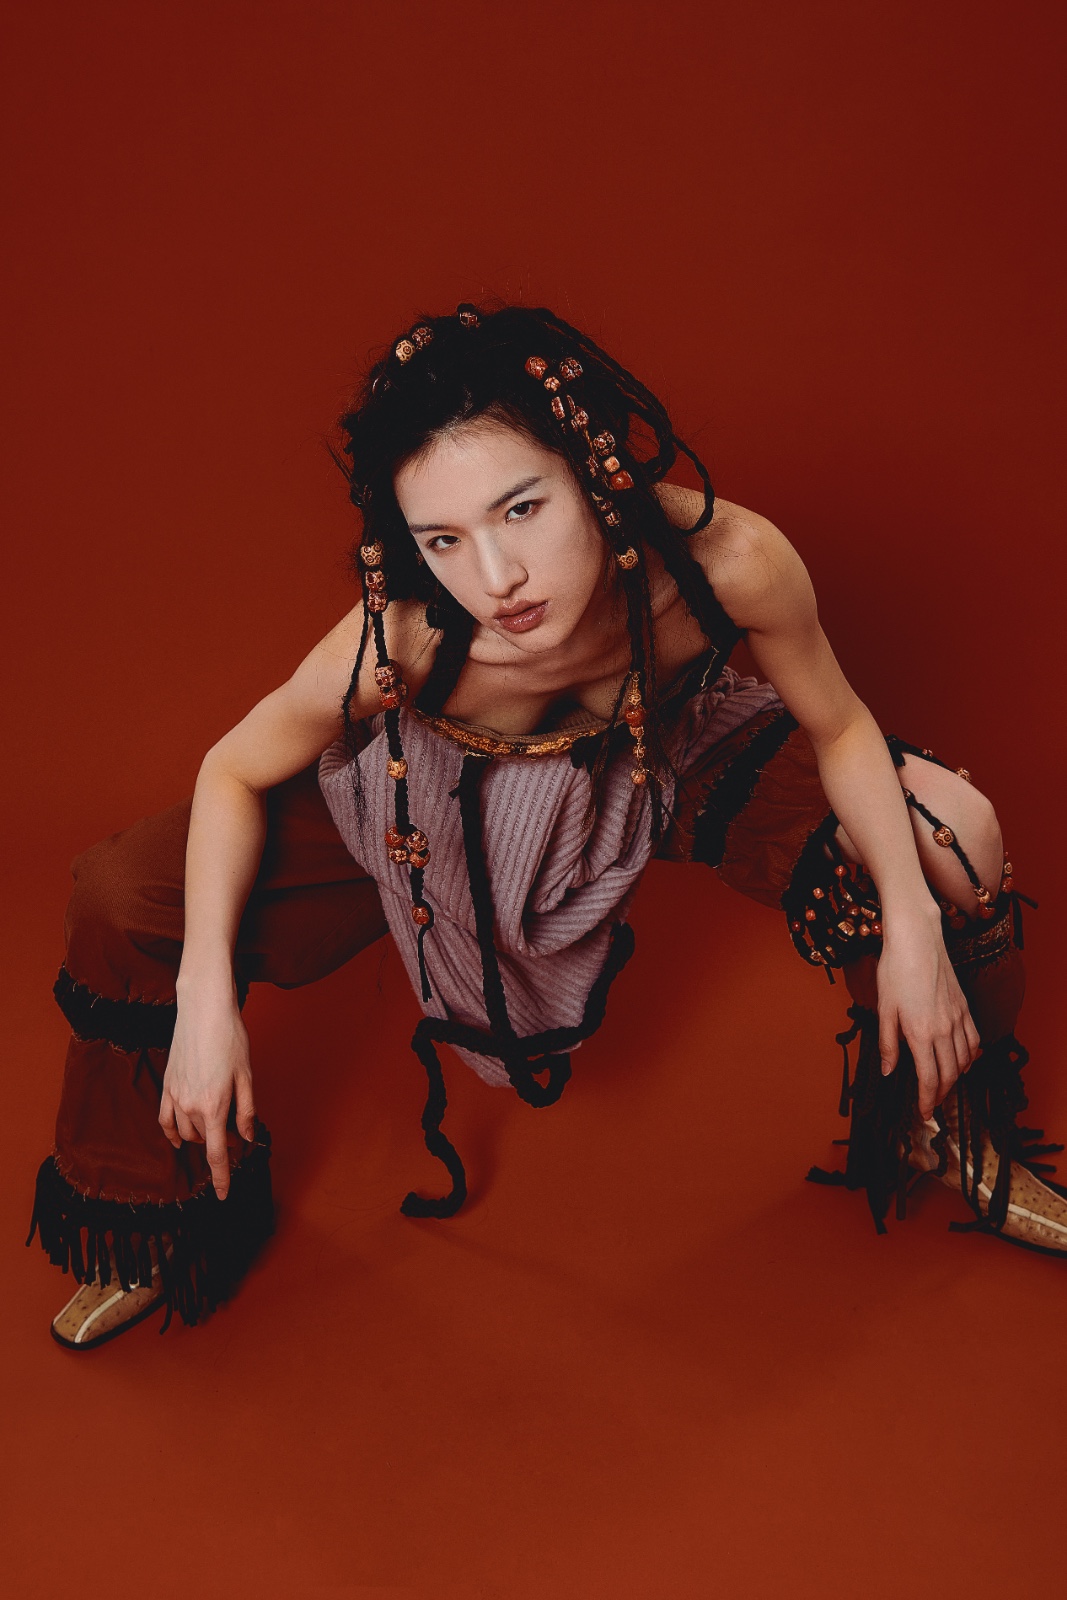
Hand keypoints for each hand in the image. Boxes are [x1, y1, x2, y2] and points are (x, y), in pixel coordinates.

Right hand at [159, 978, 254, 1198]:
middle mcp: (190, 1106)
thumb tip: (247, 1138)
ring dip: (200, 1136)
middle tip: (237, 1129)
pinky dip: (172, 1132)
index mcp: (214, 1106)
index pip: (217, 1155)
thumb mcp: (247, 1076)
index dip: (220, 1179)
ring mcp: (175, 1096)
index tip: (222, 1196)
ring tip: (217, 1123)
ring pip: (184, 1133)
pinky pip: (164, 1120)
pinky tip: (180, 1137)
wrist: (203, 1010)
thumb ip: (246, 1111)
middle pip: (204, 1141)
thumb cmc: (231, 1039)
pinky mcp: (166, 1085)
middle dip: (220, 1143)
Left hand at [877, 914, 980, 1119]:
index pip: (928, 1079)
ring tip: (943, 1084)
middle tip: (930, 1103)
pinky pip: (974, 1040)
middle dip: (940, 1093)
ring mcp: (958, 1018)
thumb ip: (888, 1043)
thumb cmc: (895, 971)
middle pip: (949, 1074)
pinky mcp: (964, 1007)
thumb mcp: (884, 1009)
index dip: (926, 1100)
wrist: (917, 940)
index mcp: (920, 1033)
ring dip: (955, 1077)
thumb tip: (888, 1071)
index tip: (922, 1112)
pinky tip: (962, 1060)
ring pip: (965, 1060)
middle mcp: (944, 1030)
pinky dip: (970, 1056)